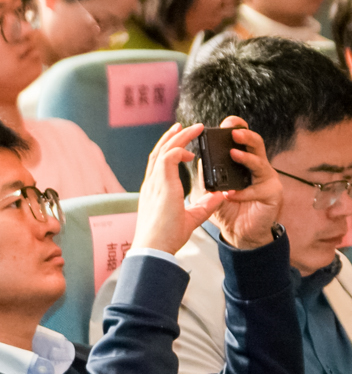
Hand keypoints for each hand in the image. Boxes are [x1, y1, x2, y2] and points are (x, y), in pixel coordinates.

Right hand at [132, 122, 232, 255]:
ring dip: (177, 138)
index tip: (183, 145)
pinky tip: (190, 149)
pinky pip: (168, 158)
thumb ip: (206, 205)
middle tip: (183, 126)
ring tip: (192, 128)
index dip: (170, 150)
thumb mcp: (191, 217)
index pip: (160, 163)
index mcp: (155, 190)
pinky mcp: (161, 184)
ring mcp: (154, 183)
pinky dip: (178, 150)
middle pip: (159, 152)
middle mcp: (152, 183)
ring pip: (163, 150)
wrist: (155, 247)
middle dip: (172, 137)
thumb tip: (221, 195)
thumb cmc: (166, 237)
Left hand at [200, 117, 283, 250]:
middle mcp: (257, 166)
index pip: (242, 139)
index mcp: (242, 161)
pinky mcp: (272, 195)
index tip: (227, 123)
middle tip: (233, 133)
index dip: (237, 128)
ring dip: (247, 158)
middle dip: (245, 136)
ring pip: (261, 163)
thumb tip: (197, 157)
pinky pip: (259, 189)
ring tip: (234, 154)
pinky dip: (244, 192)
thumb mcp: (211, 187)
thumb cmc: (227, 207)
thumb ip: (207, 173)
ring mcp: (267, 180)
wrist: (238, 232)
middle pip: (256, 144)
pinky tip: (232, 194)